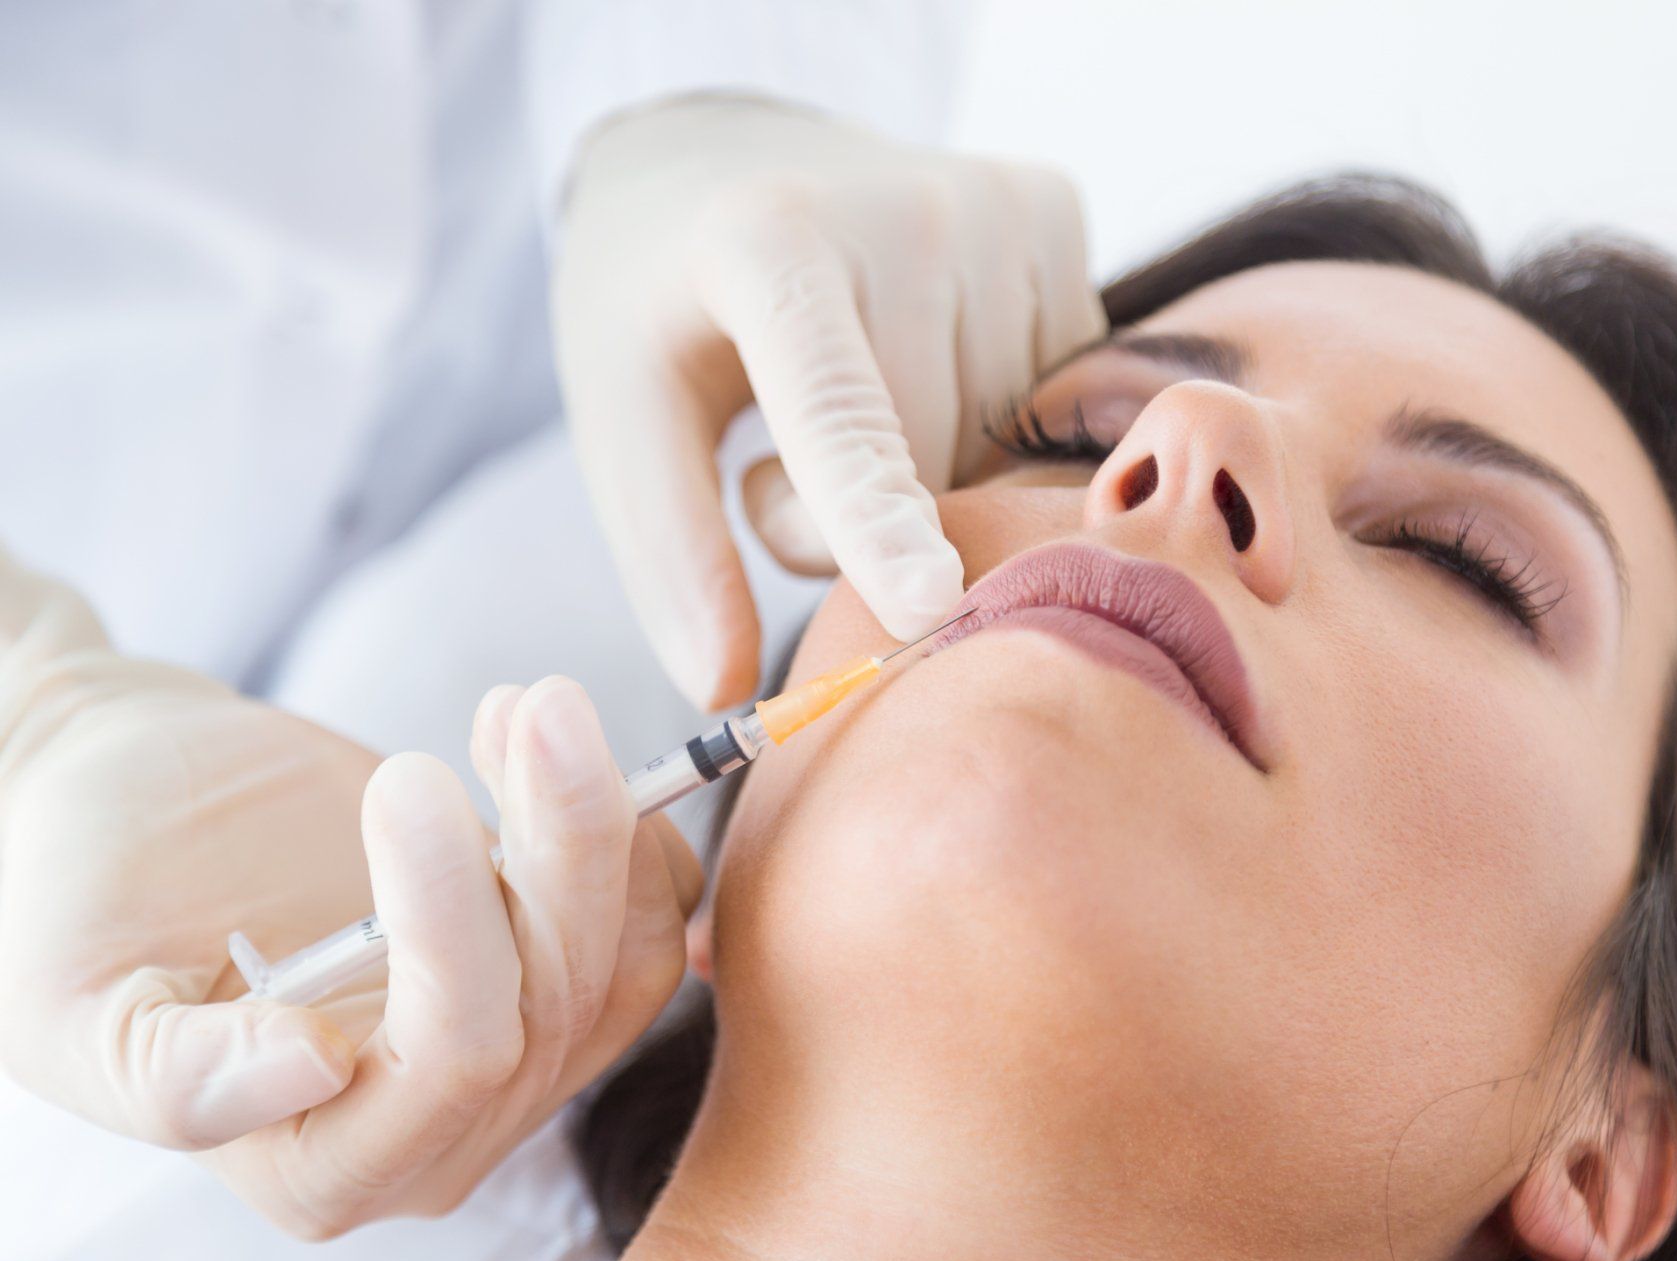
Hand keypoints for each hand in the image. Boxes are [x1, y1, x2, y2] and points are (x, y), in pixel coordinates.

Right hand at [0, 561, 699, 1234]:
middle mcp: (440, 1131)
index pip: (449, 1066)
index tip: (404, 775)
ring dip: (598, 815)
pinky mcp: (558, 967)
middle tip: (528, 701)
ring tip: (529, 704)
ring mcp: (515, 1051)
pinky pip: (654, 914)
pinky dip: (623, 819)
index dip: (452, 925)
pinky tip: (523, 737)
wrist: (134, 805)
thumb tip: (312, 1067)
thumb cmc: (81, 895)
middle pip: (557, 1002)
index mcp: (322, 1167)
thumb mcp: (72, 1002)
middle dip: (556, 840)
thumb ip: (174, 1072)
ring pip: (626, 954)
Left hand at [554, 93, 1105, 708]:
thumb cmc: (659, 307)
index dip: (876, 519)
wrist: (717, 157)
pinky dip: (988, 414)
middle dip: (859, 516)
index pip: (837, 410)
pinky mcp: (1054, 208)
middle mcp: (907, 206)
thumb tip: (725, 688)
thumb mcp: (622, 417)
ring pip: (999, 444)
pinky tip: (925, 360)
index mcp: (766, 242)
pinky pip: (1050, 392)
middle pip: (926, 464)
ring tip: (854, 395)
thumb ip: (671, 551)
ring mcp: (996, 203)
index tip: (928, 604)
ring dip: (929, 468)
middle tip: (778, 459)